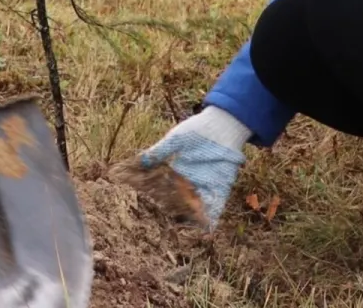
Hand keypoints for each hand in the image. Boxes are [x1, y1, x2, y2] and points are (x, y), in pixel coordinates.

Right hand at [136, 106, 250, 230]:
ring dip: (193, 220)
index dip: (161, 201)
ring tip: (184, 236)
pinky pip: (217, 204)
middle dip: (176, 215)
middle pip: (182, 202)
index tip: (150, 213)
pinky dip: (212, 216)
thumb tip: (139, 161)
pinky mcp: (221, 186)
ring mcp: (207, 184)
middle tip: (166, 231)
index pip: (168, 189)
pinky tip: (207, 228)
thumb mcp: (175, 140)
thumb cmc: (198, 129)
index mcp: (179, 170)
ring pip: (198, 206)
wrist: (223, 125)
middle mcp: (192, 180)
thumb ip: (159, 152)